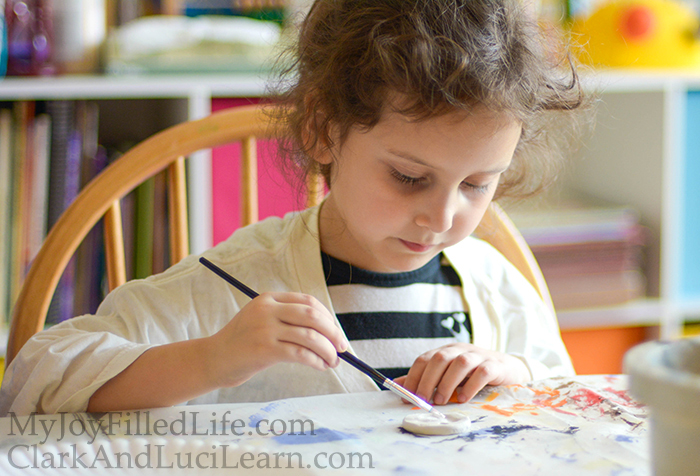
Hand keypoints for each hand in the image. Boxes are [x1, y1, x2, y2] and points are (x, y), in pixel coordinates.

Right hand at [205, 292, 348, 388]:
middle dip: (333, 332)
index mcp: (269, 298)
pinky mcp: (264, 349)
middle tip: (343, 348)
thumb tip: (329, 333)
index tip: (336, 333)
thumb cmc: (243, 344)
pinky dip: (316, 360)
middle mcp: (268, 310)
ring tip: (333, 361)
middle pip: (313, 316)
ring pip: (310, 336)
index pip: (308, 302)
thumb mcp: (262, 320)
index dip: (327, 317)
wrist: (213, 359)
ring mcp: (265, 328)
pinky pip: (300, 354)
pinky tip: (320, 366)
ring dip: (327, 350)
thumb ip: (288, 319)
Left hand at [395, 343, 529, 404]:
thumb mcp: (448, 375)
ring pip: (460, 363)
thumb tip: (397, 384)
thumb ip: (426, 379)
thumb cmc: (473, 373)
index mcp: (446, 351)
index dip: (413, 376)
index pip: (424, 359)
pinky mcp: (495, 365)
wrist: (508, 369)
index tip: (406, 395)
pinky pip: (482, 372)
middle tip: (423, 400)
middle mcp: (460, 350)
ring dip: (447, 383)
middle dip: (428, 381)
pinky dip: (471, 385)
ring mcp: (478, 356)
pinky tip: (464, 398)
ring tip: (441, 401)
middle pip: (440, 359)